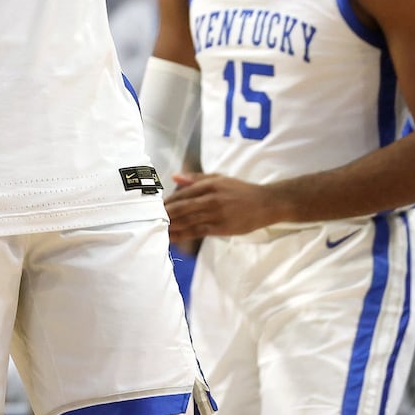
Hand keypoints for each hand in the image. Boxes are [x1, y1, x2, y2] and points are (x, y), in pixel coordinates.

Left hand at [165, 173, 289, 238]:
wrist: (265, 203)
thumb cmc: (240, 190)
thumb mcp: (219, 178)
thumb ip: (196, 178)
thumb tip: (174, 177)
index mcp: (210, 184)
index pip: (183, 194)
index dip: (168, 202)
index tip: (155, 206)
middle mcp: (212, 199)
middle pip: (182, 208)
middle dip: (165, 215)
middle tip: (149, 220)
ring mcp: (217, 214)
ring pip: (188, 221)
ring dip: (171, 227)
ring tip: (156, 230)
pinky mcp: (222, 228)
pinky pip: (198, 232)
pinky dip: (184, 235)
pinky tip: (173, 238)